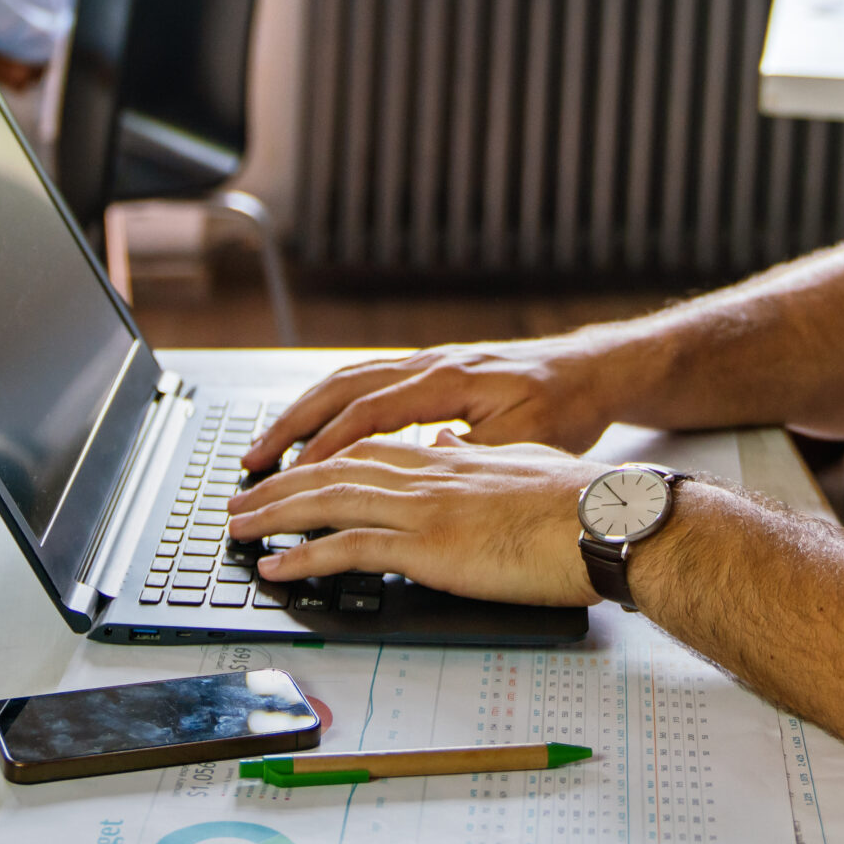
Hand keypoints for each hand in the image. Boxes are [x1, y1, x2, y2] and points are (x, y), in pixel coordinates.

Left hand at [226, 433, 598, 605]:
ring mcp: (425, 507)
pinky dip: (303, 559)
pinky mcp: (428, 546)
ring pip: (328, 501)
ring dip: (274, 515)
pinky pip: (348, 549)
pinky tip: (274, 569)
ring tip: (237, 529)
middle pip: (334, 469)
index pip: (367, 449)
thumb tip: (450, 447)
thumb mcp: (522, 461)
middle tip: (239, 501)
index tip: (288, 469)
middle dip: (279, 484)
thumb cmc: (579, 502)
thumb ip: (480, 456)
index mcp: (450, 457)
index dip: (320, 457)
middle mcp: (428, 472)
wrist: (608, 520)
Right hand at [245, 339, 614, 470]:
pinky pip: (366, 384)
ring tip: (267, 450)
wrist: (593, 371)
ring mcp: (427, 366)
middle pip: (339, 389)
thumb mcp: (529, 439)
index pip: (367, 412)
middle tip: (250, 465)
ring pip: (346, 382)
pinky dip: (331, 407)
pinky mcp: (433, 374)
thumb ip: (475, 454)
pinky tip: (317, 431)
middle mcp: (429, 366)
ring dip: (302, 414)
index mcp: (447, 381)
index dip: (325, 447)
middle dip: (290, 427)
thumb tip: (429, 462)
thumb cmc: (566, 405)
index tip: (289, 478)